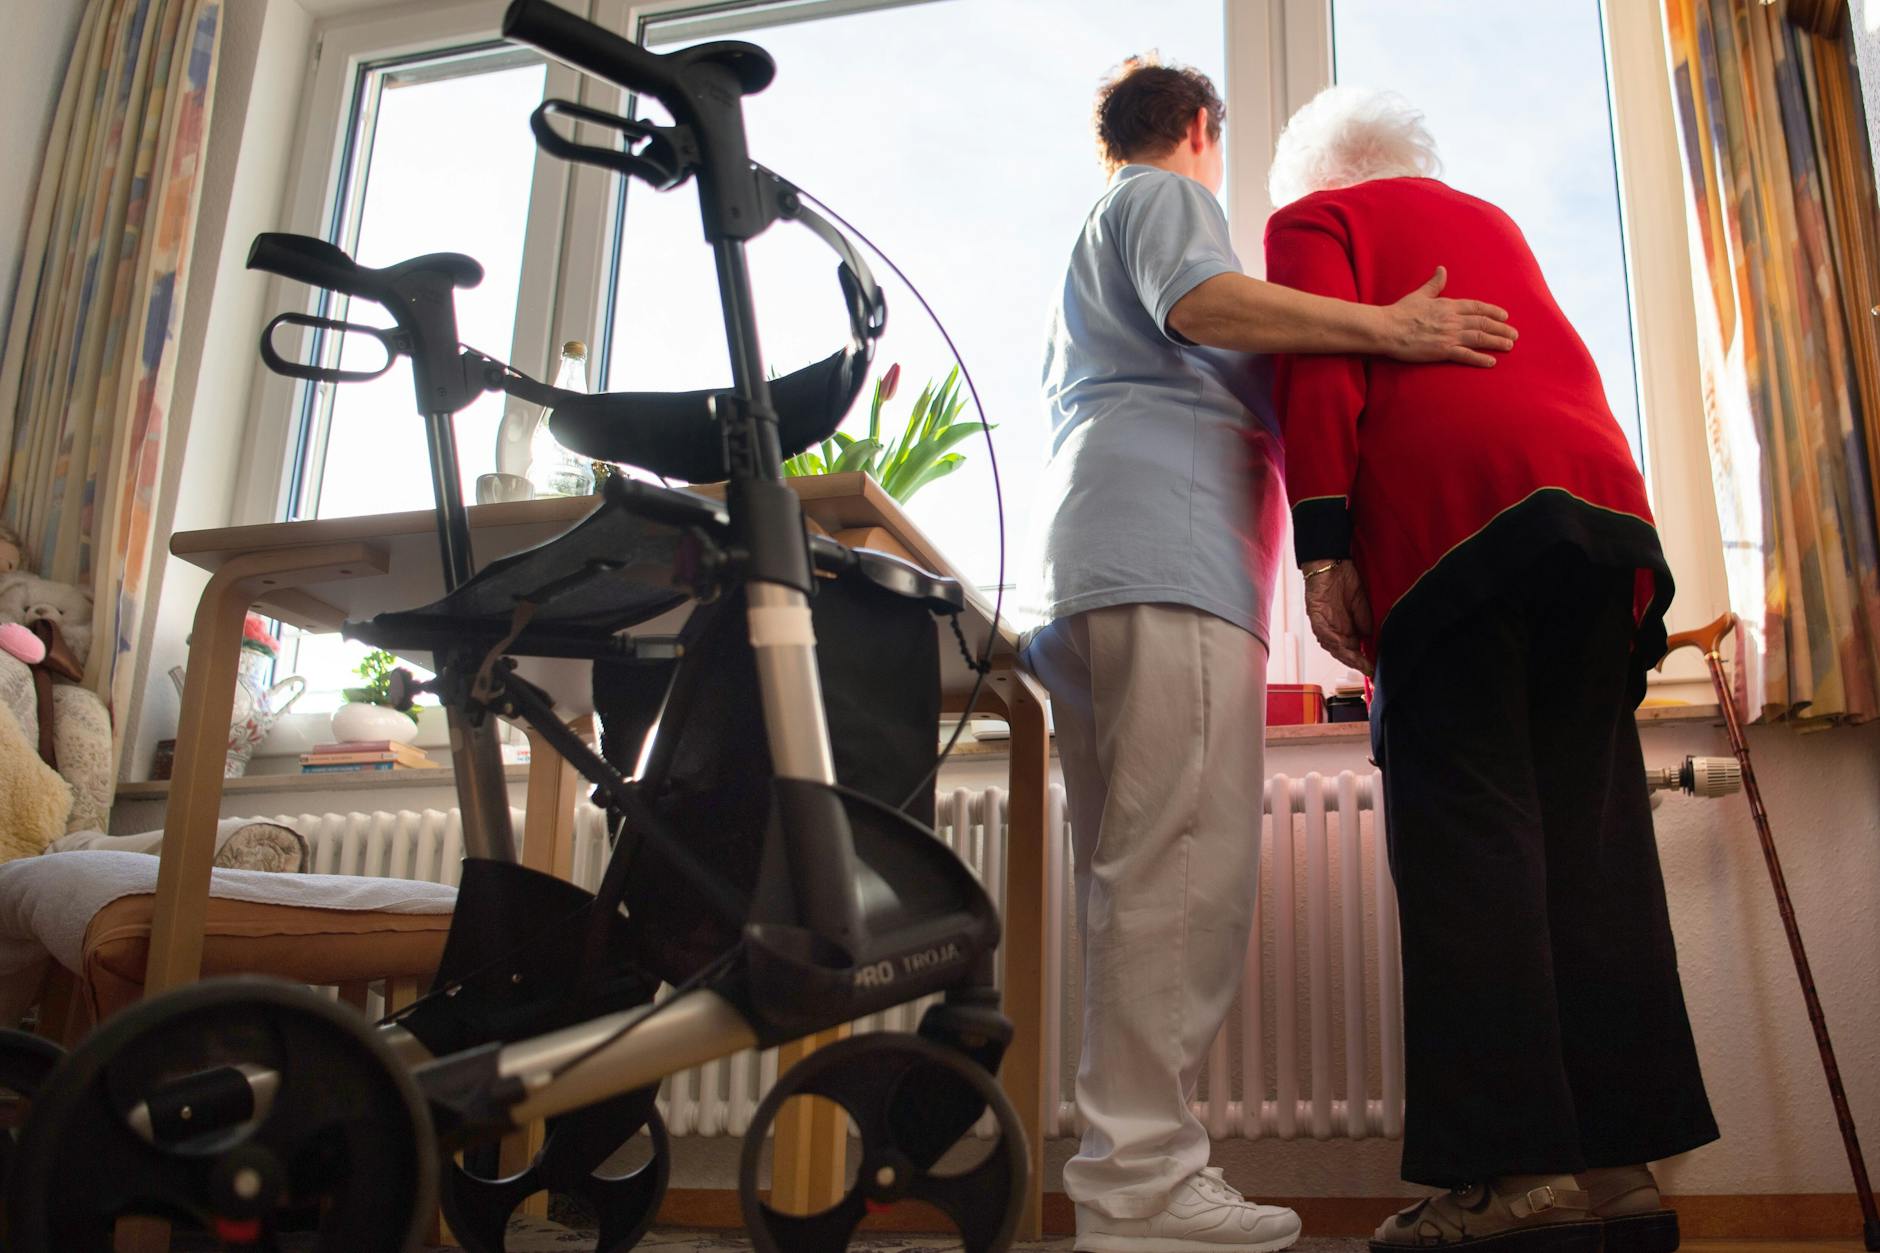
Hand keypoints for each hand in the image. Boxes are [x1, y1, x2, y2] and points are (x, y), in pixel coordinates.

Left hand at [1304, 560, 1374, 675]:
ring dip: (1345, 654)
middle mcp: (1333, 629)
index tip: (1374, 669)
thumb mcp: (1362, 603)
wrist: (1331, 561)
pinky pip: (1322, 631)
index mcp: (1345, 628)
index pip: (1353, 650)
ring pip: (1332, 645)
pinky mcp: (1315, 615)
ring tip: (1358, 662)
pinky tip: (1341, 644)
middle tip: (1369, 669)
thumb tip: (1371, 638)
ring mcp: (1323, 623)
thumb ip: (1365, 621)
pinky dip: (1331, 639)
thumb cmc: (1345, 580)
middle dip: (1355, 662)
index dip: (1362, 660)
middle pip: (1343, 652)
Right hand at [1377, 267, 1516, 366]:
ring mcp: (1449, 335)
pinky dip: (1480, 358)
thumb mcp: (1419, 294)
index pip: (1477, 307)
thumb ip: (1434, 284)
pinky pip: (1466, 355)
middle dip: (1501, 328)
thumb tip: (1442, 269)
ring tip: (1509, 345)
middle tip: (1514, 334)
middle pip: (1483, 323)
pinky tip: (1491, 362)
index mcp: (1448, 305)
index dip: (1493, 311)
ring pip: (1479, 337)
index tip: (1504, 316)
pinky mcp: (1442, 351)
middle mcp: (1452, 319)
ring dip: (1497, 341)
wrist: (1387, 328)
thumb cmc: (1400, 312)